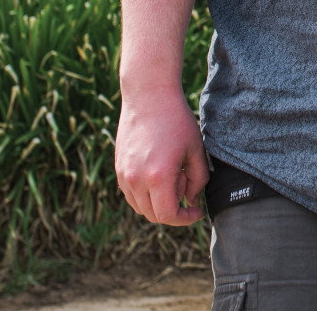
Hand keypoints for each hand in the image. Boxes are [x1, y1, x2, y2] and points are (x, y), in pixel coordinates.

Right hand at [115, 88, 207, 224]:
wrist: (148, 97)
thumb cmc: (177, 121)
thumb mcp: (196, 150)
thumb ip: (198, 181)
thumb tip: (190, 202)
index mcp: (157, 177)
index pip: (167, 216)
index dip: (184, 219)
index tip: (196, 212)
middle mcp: (135, 180)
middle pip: (152, 215)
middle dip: (173, 210)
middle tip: (186, 185)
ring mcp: (123, 175)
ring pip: (140, 207)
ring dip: (158, 203)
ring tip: (173, 175)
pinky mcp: (118, 169)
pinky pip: (131, 194)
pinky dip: (145, 194)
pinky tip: (159, 173)